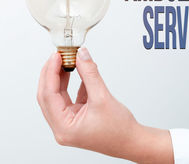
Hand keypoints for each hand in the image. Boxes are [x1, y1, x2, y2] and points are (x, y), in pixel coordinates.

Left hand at [37, 47, 173, 163]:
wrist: (131, 140)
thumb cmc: (119, 129)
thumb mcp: (102, 97)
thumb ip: (90, 73)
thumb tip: (82, 55)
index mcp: (64, 127)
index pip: (48, 95)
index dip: (51, 72)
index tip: (56, 56)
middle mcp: (63, 127)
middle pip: (49, 95)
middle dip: (52, 74)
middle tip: (59, 56)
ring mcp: (69, 122)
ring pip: (58, 95)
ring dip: (61, 78)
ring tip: (66, 61)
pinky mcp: (77, 117)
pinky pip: (69, 97)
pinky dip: (72, 84)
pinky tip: (77, 73)